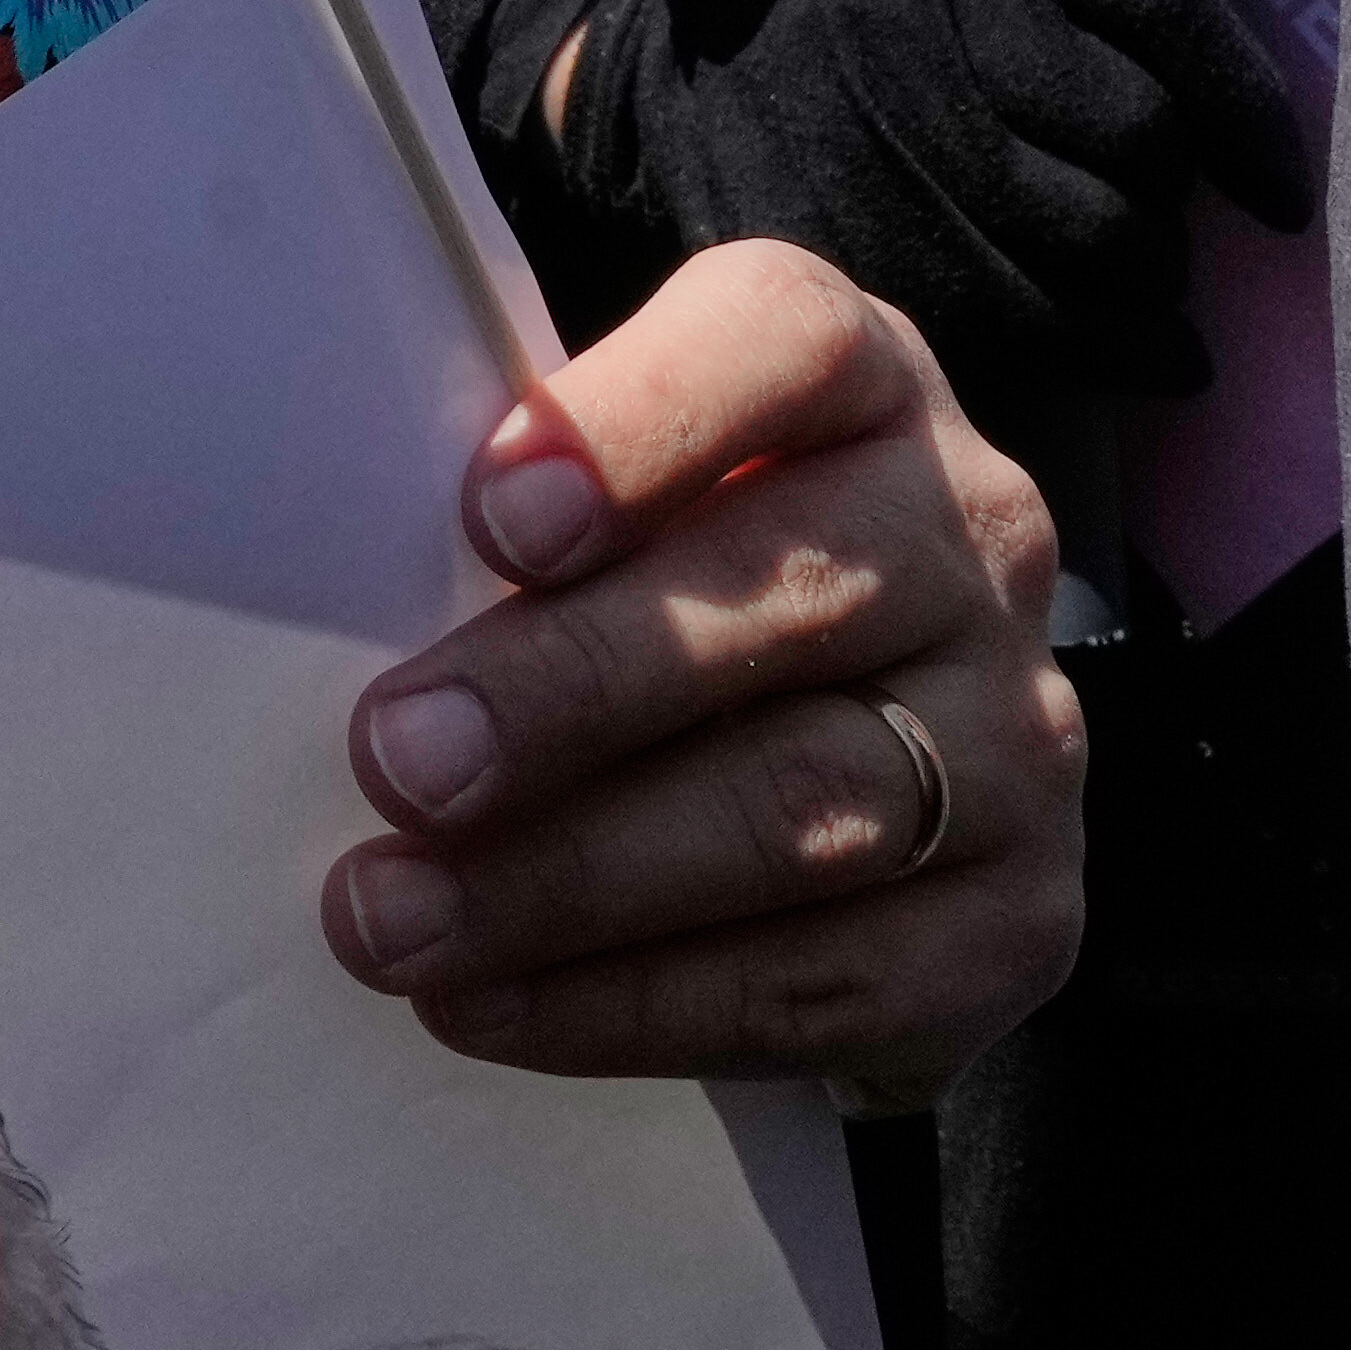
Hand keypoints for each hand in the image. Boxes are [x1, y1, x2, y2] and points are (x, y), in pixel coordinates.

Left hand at [320, 243, 1080, 1093]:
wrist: (858, 755)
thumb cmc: (663, 583)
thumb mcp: (606, 493)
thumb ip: (519, 512)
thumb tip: (331, 595)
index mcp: (863, 381)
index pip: (786, 343)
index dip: (643, 421)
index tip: (491, 517)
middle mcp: (972, 538)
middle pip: (788, 595)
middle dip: (570, 690)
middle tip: (395, 762)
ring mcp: (1019, 734)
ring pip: (808, 807)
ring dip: (574, 879)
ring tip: (395, 918)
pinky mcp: (1020, 918)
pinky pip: (831, 979)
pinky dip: (642, 1005)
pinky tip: (495, 1006)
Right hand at [574, 0, 1328, 415]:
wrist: (665, 52)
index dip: (1249, 103)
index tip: (1283, 191)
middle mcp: (918, 7)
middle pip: (1137, 132)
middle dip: (1169, 192)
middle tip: (1155, 212)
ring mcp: (873, 130)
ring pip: (1092, 240)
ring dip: (1146, 281)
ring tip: (1139, 281)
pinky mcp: (840, 239)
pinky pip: (1026, 324)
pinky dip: (1105, 352)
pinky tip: (1135, 354)